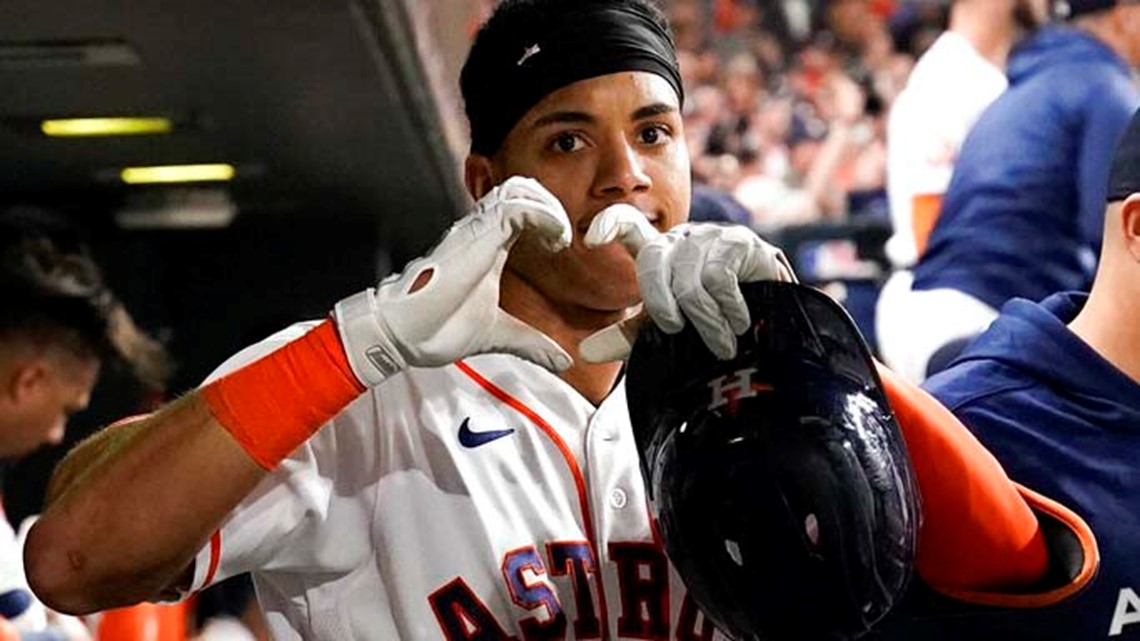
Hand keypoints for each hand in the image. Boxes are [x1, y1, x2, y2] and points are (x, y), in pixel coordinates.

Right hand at [335, 176, 573, 385]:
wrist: (406, 336)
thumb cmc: (439, 328)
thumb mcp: (500, 334)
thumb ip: (532, 343)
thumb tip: (562, 363)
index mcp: (487, 246)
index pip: (521, 209)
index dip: (547, 217)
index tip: (558, 247)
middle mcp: (482, 232)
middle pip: (522, 189)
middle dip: (550, 204)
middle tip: (561, 238)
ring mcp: (478, 231)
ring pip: (520, 190)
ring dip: (549, 207)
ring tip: (559, 236)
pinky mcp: (476, 236)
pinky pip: (517, 207)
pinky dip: (545, 216)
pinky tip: (555, 239)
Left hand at [580, 207, 795, 361]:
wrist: (771, 324)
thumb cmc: (713, 321)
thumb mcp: (668, 327)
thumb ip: (629, 336)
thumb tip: (585, 352)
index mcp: (659, 253)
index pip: (627, 224)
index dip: (609, 225)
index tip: (591, 240)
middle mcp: (682, 238)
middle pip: (652, 260)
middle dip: (660, 304)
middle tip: (675, 331)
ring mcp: (712, 236)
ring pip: (689, 278)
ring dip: (704, 320)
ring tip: (721, 344)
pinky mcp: (741, 243)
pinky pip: (719, 277)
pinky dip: (727, 308)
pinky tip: (739, 322)